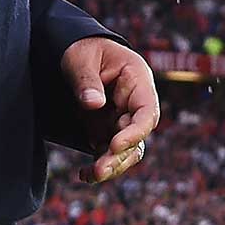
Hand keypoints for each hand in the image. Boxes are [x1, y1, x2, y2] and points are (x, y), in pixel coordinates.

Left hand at [61, 37, 160, 183]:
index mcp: (137, 81)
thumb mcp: (81, 58)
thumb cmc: (83, 49)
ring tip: (91, 175)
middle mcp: (135, 104)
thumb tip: (93, 103)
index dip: (136, 131)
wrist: (77, 52)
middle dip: (120, 156)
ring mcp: (122, 119)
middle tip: (99, 169)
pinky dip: (99, 165)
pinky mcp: (108, 130)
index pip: (147, 111)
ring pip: (127, 150)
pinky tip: (84, 175)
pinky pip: (109, 153)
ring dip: (112, 165)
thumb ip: (86, 80)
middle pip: (137, 137)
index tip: (115, 144)